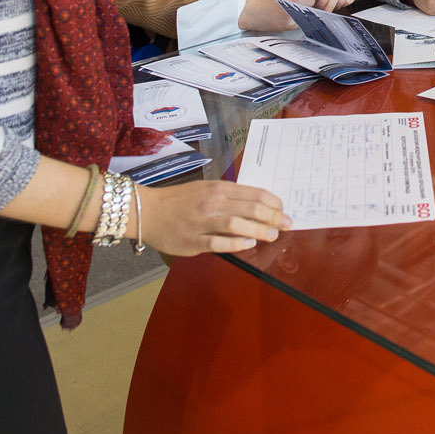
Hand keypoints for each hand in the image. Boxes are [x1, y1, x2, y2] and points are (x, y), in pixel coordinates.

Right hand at [136, 180, 288, 255]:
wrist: (147, 210)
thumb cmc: (179, 201)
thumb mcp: (206, 190)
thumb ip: (230, 197)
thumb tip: (258, 206)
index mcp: (218, 189)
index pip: (255, 193)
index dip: (275, 203)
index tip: (284, 211)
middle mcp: (213, 203)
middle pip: (251, 208)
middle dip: (274, 217)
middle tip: (287, 225)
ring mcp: (202, 222)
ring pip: (238, 224)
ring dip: (260, 230)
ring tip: (272, 235)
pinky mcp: (193, 240)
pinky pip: (218, 242)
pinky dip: (236, 243)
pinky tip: (249, 244)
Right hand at [238, 0, 319, 31]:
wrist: (250, 10)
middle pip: (313, 0)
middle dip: (307, 1)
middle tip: (297, 2)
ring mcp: (292, 11)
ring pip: (310, 11)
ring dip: (304, 10)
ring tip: (293, 9)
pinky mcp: (289, 23)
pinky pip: (303, 21)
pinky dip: (299, 19)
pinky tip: (289, 16)